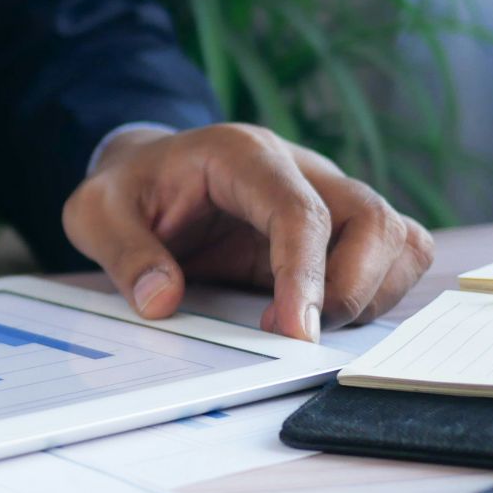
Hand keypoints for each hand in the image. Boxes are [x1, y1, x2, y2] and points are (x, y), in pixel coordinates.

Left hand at [61, 124, 432, 340]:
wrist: (148, 173)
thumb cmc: (129, 190)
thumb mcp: (96, 213)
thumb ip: (125, 253)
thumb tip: (162, 301)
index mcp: (244, 155)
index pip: (300, 211)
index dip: (306, 274)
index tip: (295, 332)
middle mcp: (301, 169)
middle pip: (373, 219)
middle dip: (351, 289)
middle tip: (296, 336)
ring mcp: (328, 196)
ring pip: (397, 237)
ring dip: (370, 294)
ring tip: (304, 325)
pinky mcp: (340, 229)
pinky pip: (395, 254)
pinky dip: (379, 292)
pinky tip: (325, 315)